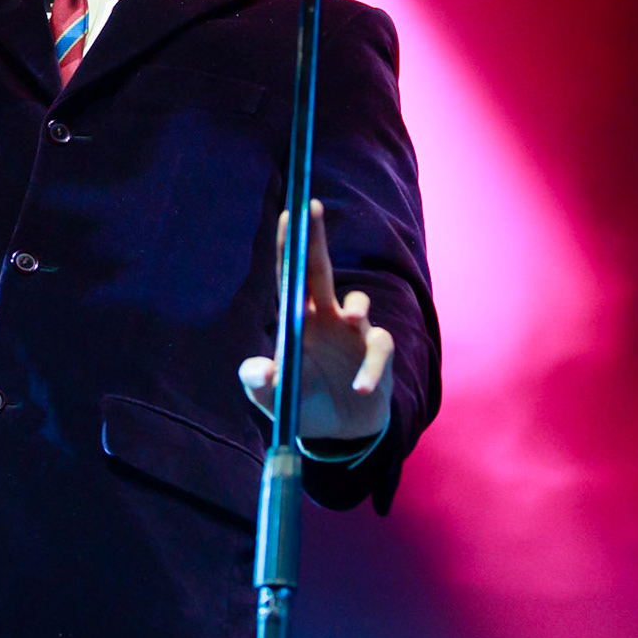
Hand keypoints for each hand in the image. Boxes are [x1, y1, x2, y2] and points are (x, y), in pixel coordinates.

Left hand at [238, 199, 393, 443]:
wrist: (339, 430)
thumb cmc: (302, 403)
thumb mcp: (274, 397)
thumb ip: (260, 383)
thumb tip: (257, 370)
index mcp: (299, 318)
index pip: (291, 276)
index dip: (289, 246)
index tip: (288, 213)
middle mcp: (327, 316)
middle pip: (321, 270)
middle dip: (316, 238)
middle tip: (312, 206)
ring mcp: (354, 332)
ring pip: (360, 305)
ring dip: (357, 307)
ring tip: (353, 317)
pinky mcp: (376, 353)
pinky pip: (379, 350)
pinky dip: (371, 368)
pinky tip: (359, 388)